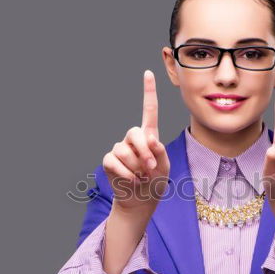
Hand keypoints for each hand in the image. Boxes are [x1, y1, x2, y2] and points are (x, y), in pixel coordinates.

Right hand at [101, 70, 170, 213]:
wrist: (141, 200)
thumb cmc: (155, 181)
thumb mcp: (164, 166)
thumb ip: (159, 151)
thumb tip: (149, 138)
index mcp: (149, 135)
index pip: (149, 110)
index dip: (148, 91)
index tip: (148, 72)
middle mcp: (133, 139)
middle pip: (135, 133)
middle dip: (144, 152)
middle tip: (150, 168)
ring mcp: (119, 149)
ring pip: (124, 151)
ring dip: (136, 167)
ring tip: (141, 176)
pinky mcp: (109, 160)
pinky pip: (114, 162)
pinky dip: (126, 173)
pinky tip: (131, 180)